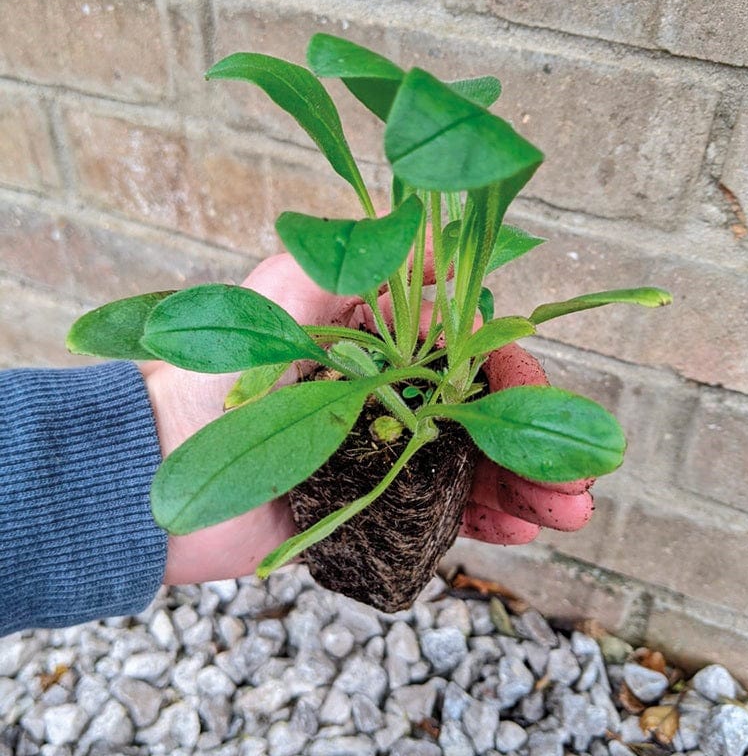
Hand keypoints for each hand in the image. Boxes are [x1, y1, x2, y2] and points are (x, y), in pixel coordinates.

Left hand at [145, 253, 592, 583]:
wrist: (154, 477)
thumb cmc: (209, 377)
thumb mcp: (275, 294)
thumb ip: (347, 257)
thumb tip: (430, 232)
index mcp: (378, 340)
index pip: (467, 350)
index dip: (511, 372)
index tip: (537, 398)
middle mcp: (390, 392)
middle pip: (484, 413)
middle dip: (538, 441)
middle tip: (579, 482)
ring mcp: (385, 452)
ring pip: (474, 464)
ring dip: (527, 486)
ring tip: (568, 514)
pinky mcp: (372, 504)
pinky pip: (441, 509)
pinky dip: (484, 519)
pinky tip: (518, 530)